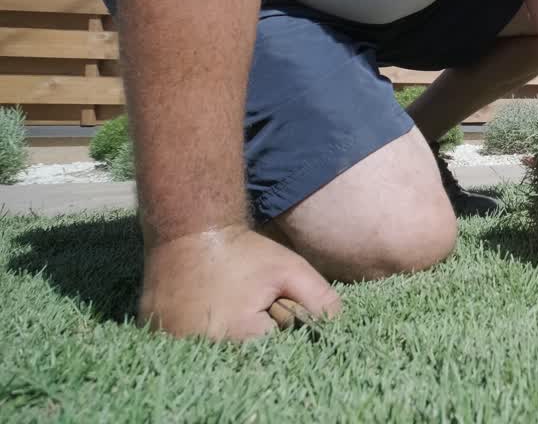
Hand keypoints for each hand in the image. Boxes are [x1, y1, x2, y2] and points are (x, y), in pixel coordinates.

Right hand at [137, 225, 340, 340]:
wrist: (190, 228)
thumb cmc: (244, 251)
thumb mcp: (291, 269)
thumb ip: (319, 298)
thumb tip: (338, 324)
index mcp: (236, 336)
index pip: (270, 350)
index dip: (278, 329)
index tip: (271, 306)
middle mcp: (199, 346)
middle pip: (240, 355)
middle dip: (250, 334)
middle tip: (245, 300)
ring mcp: (170, 340)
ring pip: (209, 350)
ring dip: (220, 334)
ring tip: (224, 300)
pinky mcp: (154, 331)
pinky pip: (181, 342)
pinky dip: (194, 330)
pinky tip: (201, 304)